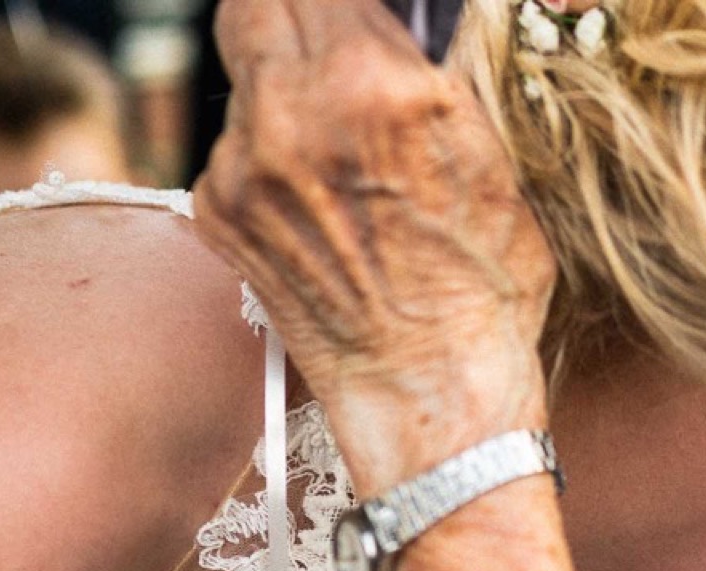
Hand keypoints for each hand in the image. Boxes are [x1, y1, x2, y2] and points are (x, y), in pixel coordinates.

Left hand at [194, 0, 556, 491]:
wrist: (431, 396)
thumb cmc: (484, 287)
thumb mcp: (489, 155)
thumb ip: (430, 72)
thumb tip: (406, 22)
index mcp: (374, 83)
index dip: (343, 1)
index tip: (358, 15)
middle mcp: (292, 111)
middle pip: (257, 2)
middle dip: (296, 15)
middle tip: (329, 46)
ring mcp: (242, 163)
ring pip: (243, 72)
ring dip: (281, 84)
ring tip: (335, 143)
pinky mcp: (217, 209)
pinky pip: (233, 144)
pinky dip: (268, 154)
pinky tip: (319, 201)